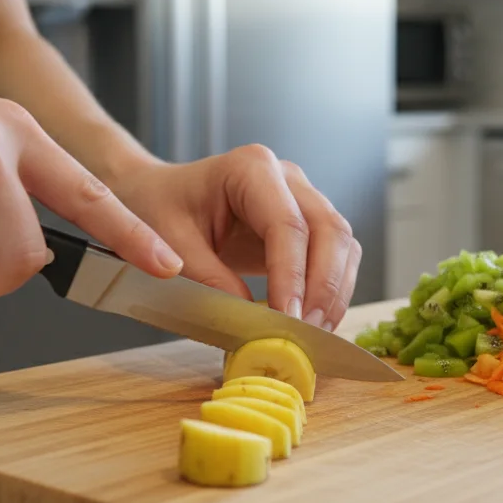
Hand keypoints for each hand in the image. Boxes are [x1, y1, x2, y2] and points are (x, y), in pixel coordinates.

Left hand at [107, 144, 361, 330]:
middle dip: (324, 286)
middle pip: (329, 230)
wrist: (160, 195)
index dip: (292, 275)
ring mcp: (304, 198)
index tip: (288, 319)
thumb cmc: (161, 208)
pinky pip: (337, 256)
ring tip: (315, 334)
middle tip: (308, 332)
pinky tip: (316, 320)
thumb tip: (252, 320)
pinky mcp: (309, 224)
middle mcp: (288, 178)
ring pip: (342, 243)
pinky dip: (333, 290)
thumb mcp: (172, 243)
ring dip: (335, 292)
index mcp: (251, 168)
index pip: (287, 224)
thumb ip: (208, 278)